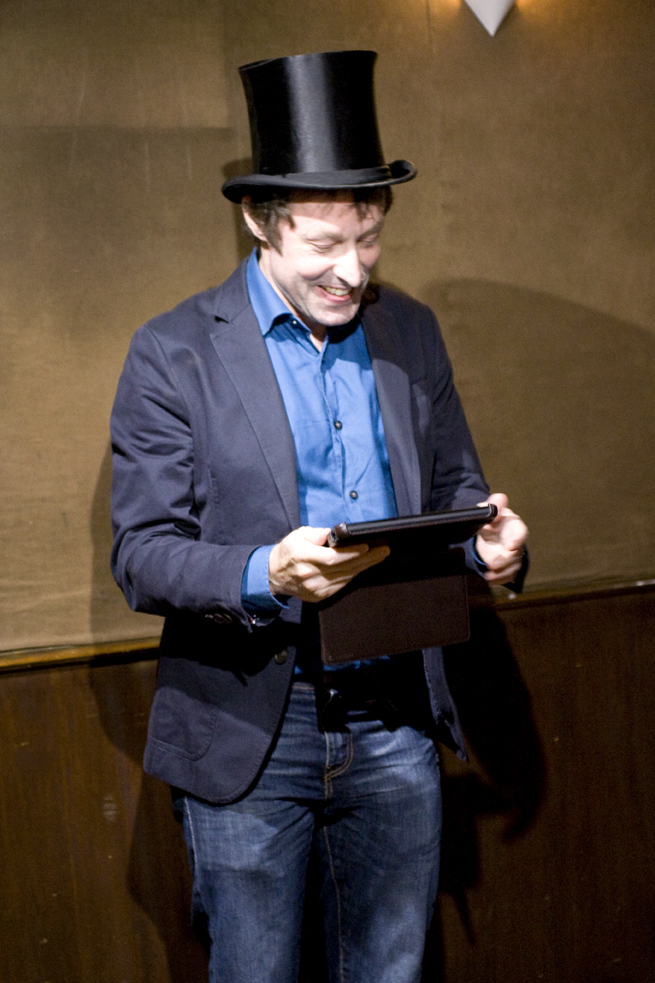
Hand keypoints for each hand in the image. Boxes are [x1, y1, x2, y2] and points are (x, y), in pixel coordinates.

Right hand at [269, 526, 389, 602]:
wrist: (274, 575)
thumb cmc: (288, 551)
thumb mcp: (297, 535)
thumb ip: (315, 533)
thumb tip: (332, 534)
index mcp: (302, 556)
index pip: (332, 558)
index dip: (352, 553)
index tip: (368, 546)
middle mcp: (309, 575)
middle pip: (344, 568)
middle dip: (366, 559)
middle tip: (384, 550)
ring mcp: (314, 588)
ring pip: (345, 577)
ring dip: (364, 567)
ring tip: (379, 556)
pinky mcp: (319, 596)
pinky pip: (341, 585)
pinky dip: (353, 575)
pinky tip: (363, 567)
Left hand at [475, 493, 527, 585]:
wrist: (489, 532)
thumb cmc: (491, 520)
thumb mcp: (488, 510)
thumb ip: (491, 506)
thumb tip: (497, 501)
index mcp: (514, 526)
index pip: (520, 532)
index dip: (517, 539)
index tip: (511, 546)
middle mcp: (517, 541)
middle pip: (516, 553)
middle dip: (505, 560)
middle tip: (493, 564)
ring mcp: (515, 555)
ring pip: (514, 566)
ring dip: (502, 572)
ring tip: (489, 574)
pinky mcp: (510, 566)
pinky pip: (509, 575)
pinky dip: (500, 578)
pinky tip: (490, 578)